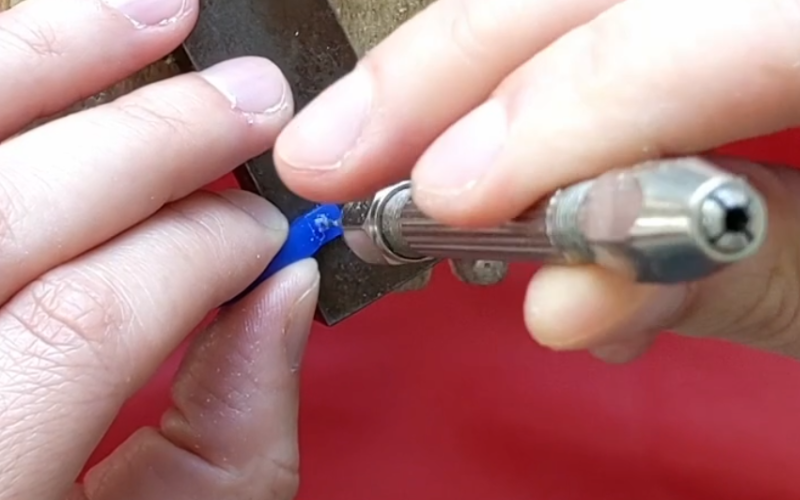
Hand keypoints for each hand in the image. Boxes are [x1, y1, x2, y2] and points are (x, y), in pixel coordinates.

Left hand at [0, 0, 314, 498]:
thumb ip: (235, 427)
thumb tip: (282, 291)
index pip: (85, 320)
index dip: (198, 250)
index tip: (266, 227)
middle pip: (7, 212)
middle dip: (152, 142)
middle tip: (247, 102)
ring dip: (48, 55)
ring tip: (150, 16)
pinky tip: (40, 46)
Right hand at [274, 0, 799, 362]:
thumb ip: (736, 278)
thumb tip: (561, 298)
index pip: (716, 19)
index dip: (570, 108)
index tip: (445, 198)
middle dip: (459, 57)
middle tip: (338, 151)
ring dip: (473, 53)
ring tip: (380, 138)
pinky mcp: (714, 20)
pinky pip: (619, 9)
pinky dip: (534, 55)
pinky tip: (477, 122)